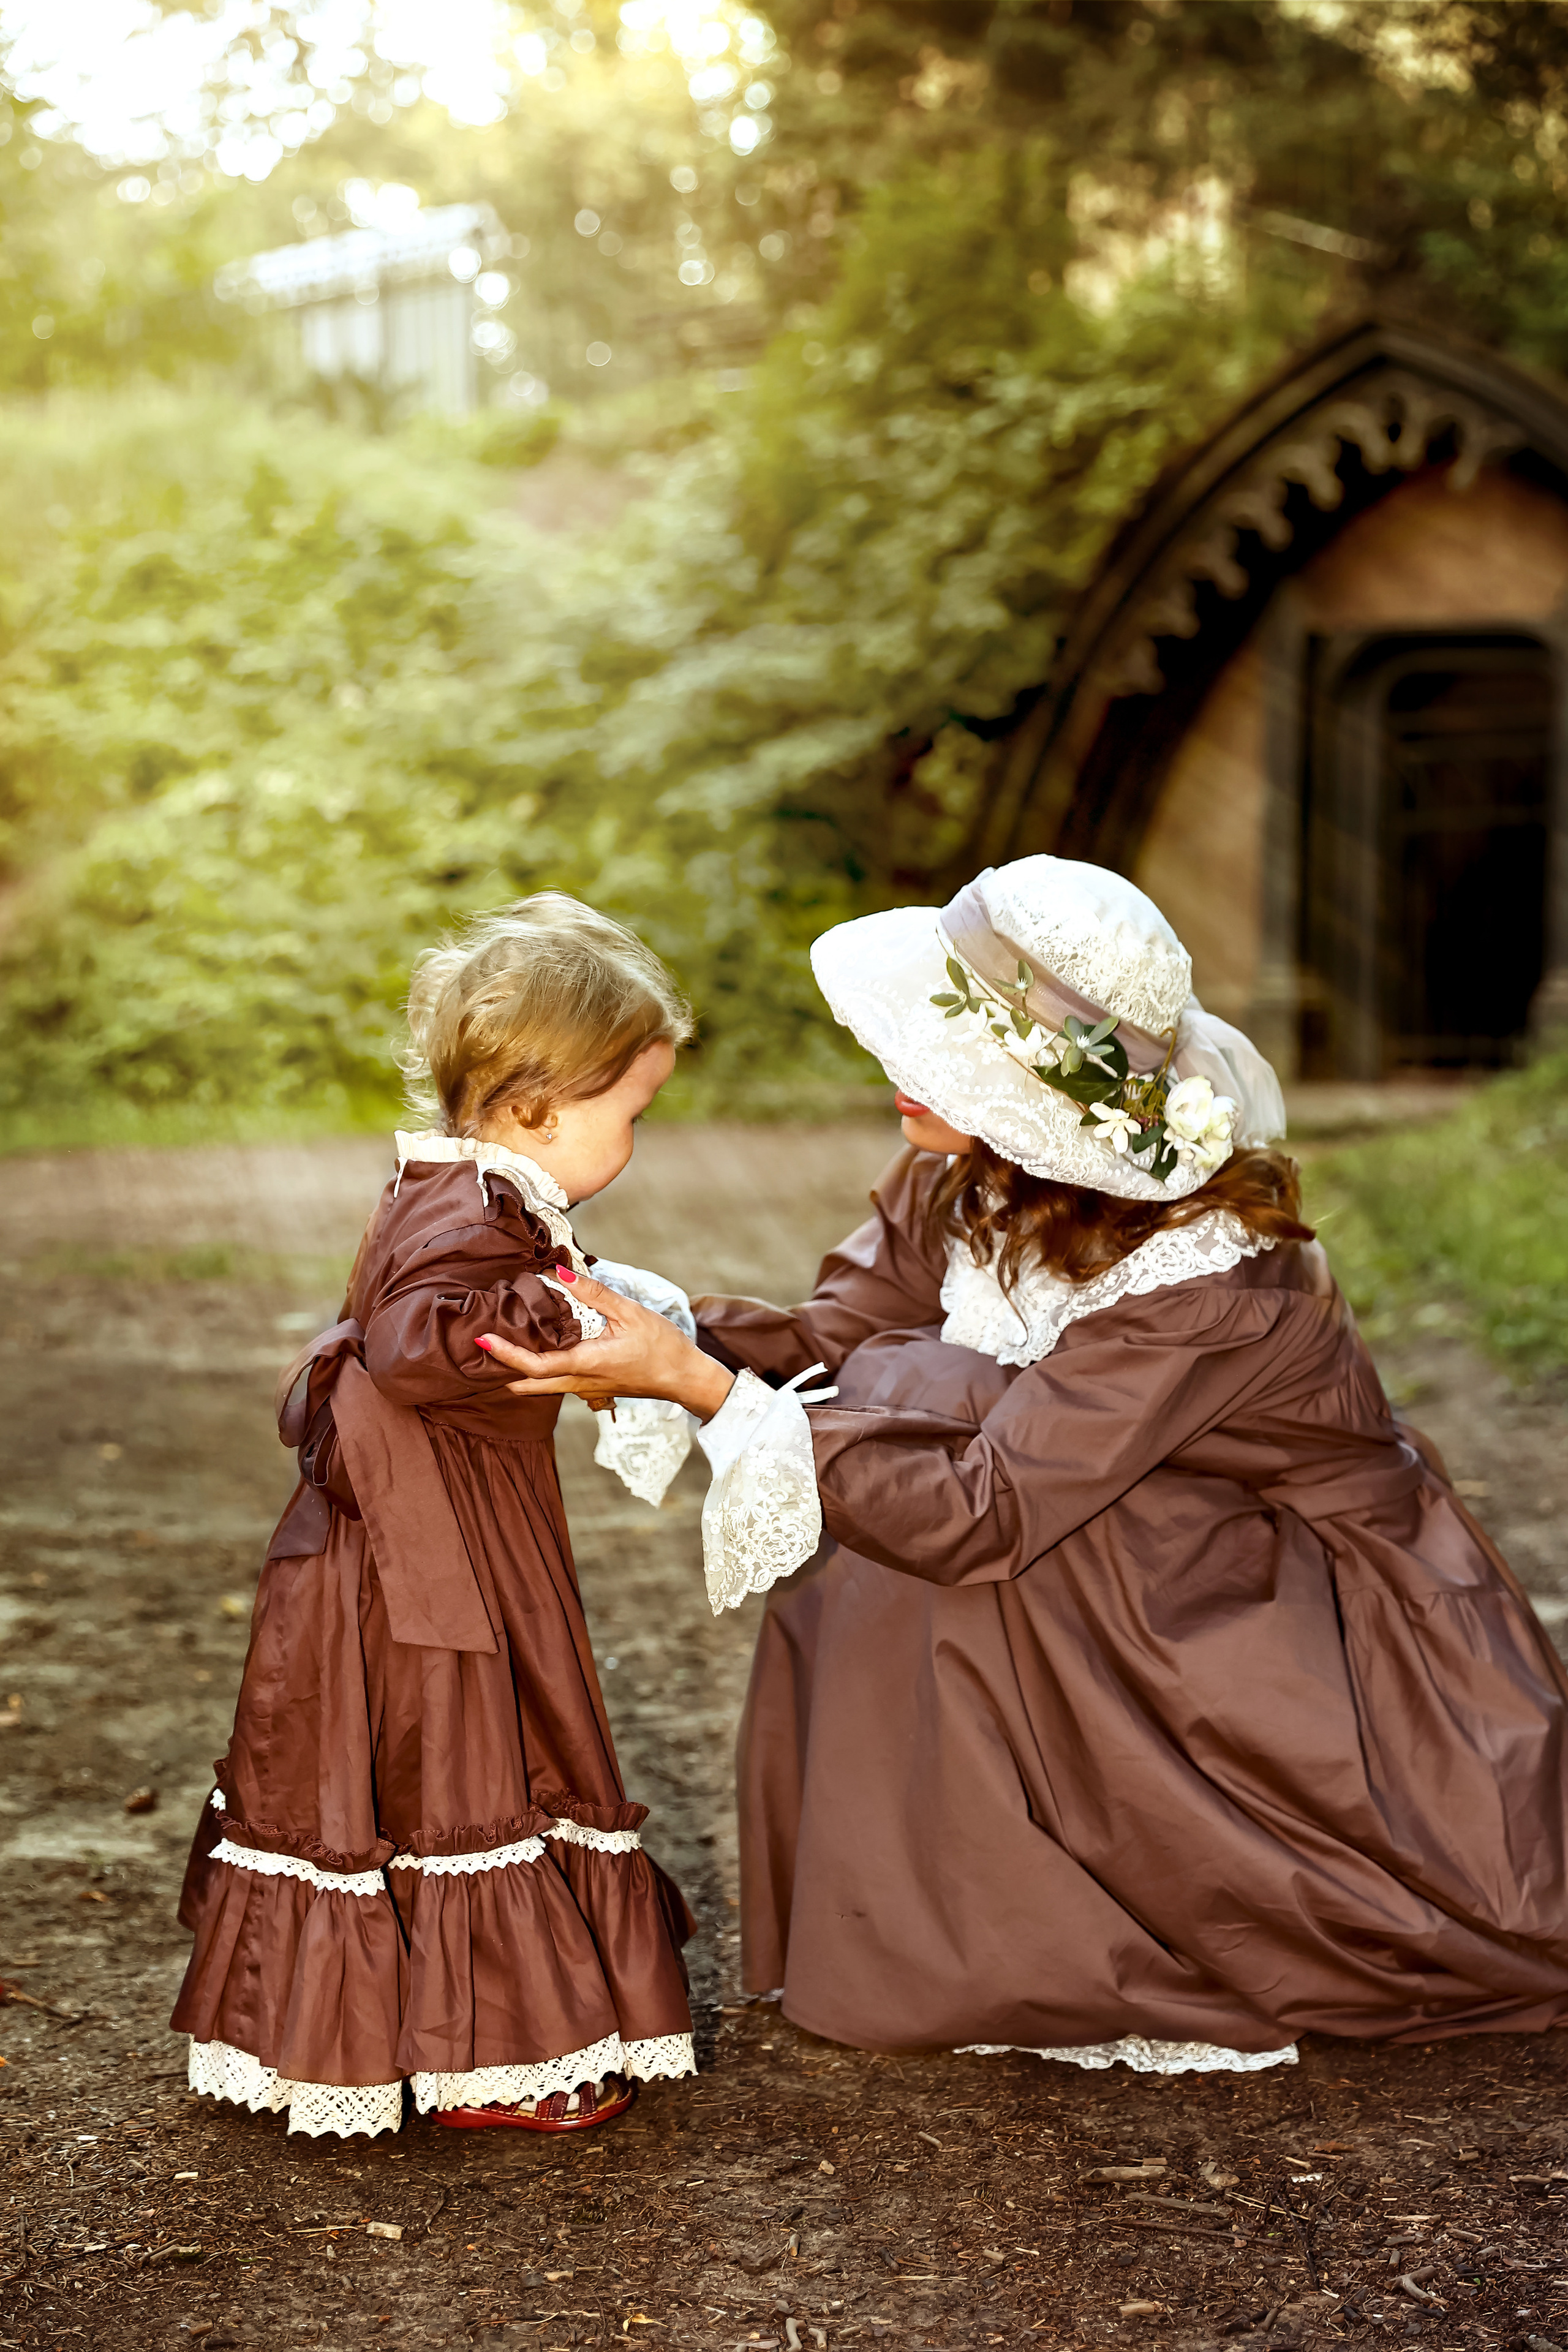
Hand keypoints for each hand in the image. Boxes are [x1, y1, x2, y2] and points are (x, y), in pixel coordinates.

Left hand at [477, 1272, 735, 1422]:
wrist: (684, 1378)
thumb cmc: (662, 1347)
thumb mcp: (630, 1313)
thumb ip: (595, 1293)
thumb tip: (562, 1274)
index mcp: (585, 1364)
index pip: (534, 1365)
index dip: (505, 1355)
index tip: (483, 1340)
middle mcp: (579, 1382)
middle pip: (527, 1385)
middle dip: (501, 1369)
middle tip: (481, 1346)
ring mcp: (585, 1388)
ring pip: (540, 1386)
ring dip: (517, 1371)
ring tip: (500, 1346)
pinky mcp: (592, 1386)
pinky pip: (555, 1383)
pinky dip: (537, 1371)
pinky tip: (536, 1350)